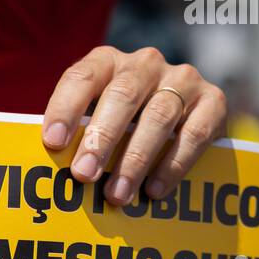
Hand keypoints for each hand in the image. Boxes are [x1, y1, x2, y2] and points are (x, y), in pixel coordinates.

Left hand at [42, 46, 227, 206]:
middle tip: (84, 175)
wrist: (183, 123)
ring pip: (159, 115)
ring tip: (117, 195)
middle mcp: (146, 64)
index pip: (83, 77)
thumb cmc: (123, 132)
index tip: (52, 143)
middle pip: (123, 95)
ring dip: (135, 159)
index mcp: (108, 63)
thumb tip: (44, 173)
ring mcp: (183, 79)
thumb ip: (75, 139)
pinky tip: (154, 190)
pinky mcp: (214, 101)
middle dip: (101, 138)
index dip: (66, 108)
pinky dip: (173, 164)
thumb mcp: (95, 126)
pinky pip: (194, 133)